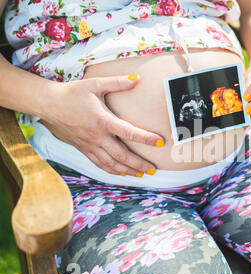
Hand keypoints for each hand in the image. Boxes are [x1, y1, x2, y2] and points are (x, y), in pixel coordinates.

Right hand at [40, 74, 163, 176]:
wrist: (48, 104)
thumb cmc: (72, 93)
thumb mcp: (95, 84)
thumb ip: (118, 82)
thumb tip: (138, 78)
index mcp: (102, 120)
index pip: (128, 131)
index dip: (146, 138)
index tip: (160, 142)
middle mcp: (97, 136)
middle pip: (121, 155)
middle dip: (139, 164)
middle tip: (154, 169)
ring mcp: (90, 145)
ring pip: (111, 163)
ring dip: (128, 170)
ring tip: (142, 174)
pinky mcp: (83, 149)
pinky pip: (99, 164)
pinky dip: (112, 170)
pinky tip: (122, 173)